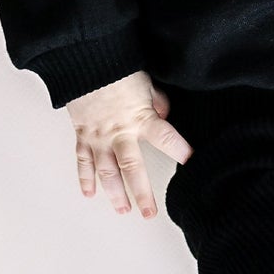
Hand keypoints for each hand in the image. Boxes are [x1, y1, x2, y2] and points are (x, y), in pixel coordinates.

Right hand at [64, 70, 192, 218]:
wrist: (83, 62)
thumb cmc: (115, 68)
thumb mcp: (145, 82)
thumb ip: (157, 101)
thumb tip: (164, 114)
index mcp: (140, 118)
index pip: (165, 139)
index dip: (180, 150)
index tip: (191, 162)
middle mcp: (119, 133)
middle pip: (132, 169)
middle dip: (142, 193)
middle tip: (149, 212)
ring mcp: (99, 137)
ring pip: (106, 172)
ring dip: (114, 193)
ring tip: (123, 209)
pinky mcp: (83, 135)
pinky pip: (83, 161)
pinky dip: (85, 178)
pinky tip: (90, 193)